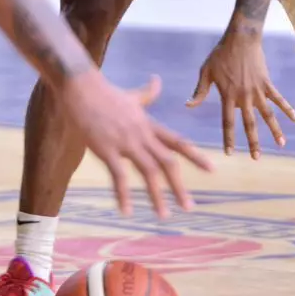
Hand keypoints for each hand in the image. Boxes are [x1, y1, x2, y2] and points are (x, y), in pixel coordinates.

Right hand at [60, 71, 211, 218]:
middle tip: (189, 207)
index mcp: (150, 125)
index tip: (212, 170)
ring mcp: (126, 143)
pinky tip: (126, 211)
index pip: (178, 142)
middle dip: (179, 186)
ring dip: (157, 195)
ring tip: (164, 215)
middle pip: (168, 162)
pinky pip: (119, 176)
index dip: (196, 156)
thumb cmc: (105, 93)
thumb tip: (158, 79)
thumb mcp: (132, 95)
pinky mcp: (107, 150)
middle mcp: (143, 135)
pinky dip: (123, 195)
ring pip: (149, 172)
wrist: (82, 87)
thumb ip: (148, 93)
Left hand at [188, 29, 294, 158]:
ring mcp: (258, 91)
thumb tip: (188, 105)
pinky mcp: (267, 83)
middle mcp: (244, 97)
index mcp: (228, 96)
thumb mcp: (206, 71)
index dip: (229, 139)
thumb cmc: (220, 54)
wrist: (241, 38)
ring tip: (281, 145)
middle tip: (257, 158)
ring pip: (268, 115)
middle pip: (250, 124)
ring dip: (275, 131)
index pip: (228, 122)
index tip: (230, 153)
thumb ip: (200, 91)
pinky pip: (279, 99)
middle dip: (253, 143)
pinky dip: (288, 109)